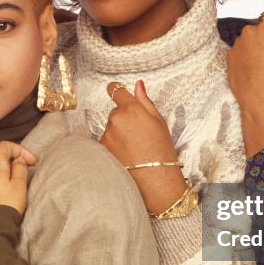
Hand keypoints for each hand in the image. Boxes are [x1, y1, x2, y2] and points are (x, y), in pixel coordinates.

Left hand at [101, 80, 186, 214]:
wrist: (155, 179)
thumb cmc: (162, 150)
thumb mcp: (159, 122)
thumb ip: (145, 101)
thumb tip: (138, 85)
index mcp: (131, 109)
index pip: (115, 90)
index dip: (115, 89)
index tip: (114, 89)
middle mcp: (116, 119)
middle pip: (116, 112)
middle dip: (124, 119)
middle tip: (139, 134)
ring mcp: (107, 134)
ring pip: (111, 128)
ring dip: (119, 134)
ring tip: (135, 148)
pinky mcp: (102, 148)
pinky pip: (107, 141)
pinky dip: (114, 146)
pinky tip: (127, 156)